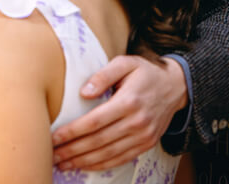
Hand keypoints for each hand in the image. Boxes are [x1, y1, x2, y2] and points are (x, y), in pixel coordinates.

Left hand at [50, 55, 187, 170]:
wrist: (176, 87)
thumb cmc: (145, 72)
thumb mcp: (125, 62)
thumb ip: (103, 75)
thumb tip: (84, 92)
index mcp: (129, 101)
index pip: (94, 121)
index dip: (72, 132)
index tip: (54, 137)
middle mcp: (137, 122)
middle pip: (98, 141)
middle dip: (72, 150)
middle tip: (52, 154)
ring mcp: (143, 136)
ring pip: (108, 154)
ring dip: (83, 161)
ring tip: (63, 163)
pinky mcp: (146, 144)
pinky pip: (121, 159)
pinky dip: (101, 165)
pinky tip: (84, 165)